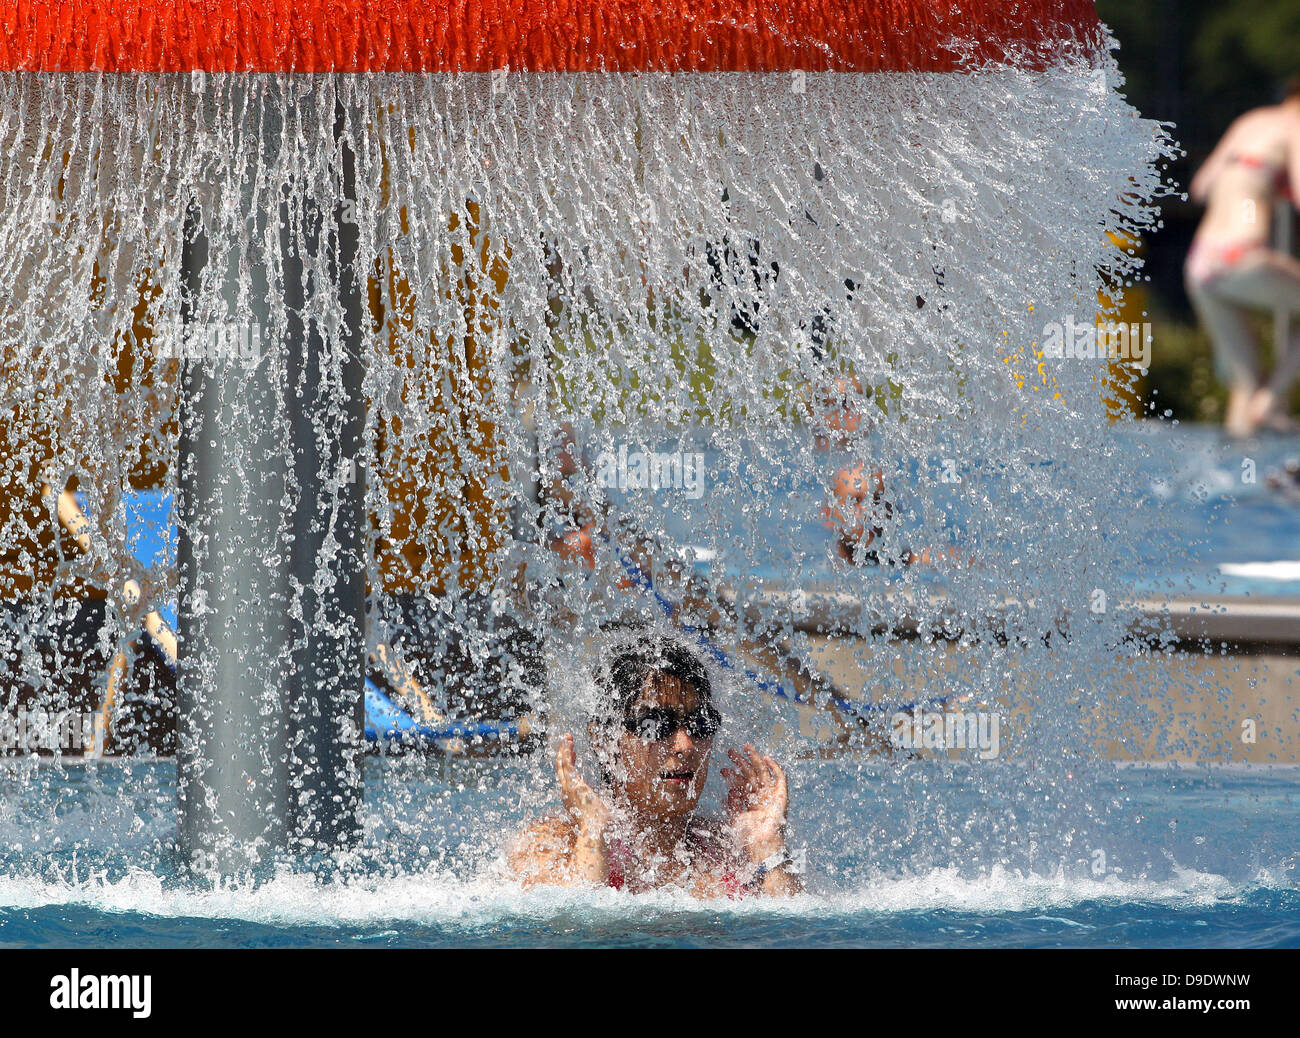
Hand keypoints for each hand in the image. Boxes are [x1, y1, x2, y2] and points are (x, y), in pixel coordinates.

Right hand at [555, 733, 611, 844]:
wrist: (594, 832)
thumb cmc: (599, 828)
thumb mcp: (601, 815)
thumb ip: (604, 812)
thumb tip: (616, 816)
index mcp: (572, 799)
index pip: (568, 778)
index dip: (570, 765)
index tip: (575, 754)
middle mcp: (566, 793)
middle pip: (562, 769)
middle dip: (564, 754)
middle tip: (567, 742)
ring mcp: (568, 788)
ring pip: (562, 765)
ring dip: (564, 750)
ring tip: (567, 737)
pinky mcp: (572, 784)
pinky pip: (566, 764)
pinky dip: (565, 752)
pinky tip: (568, 743)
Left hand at [722, 744, 788, 863]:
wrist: (763, 845)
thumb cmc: (749, 837)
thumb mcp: (736, 819)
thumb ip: (732, 805)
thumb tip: (729, 791)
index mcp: (751, 802)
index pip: (742, 784)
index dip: (733, 776)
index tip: (723, 769)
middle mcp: (761, 796)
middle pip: (751, 774)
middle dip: (741, 762)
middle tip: (731, 752)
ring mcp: (772, 795)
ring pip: (763, 772)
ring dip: (755, 759)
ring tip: (746, 748)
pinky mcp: (782, 796)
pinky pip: (781, 778)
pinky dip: (775, 767)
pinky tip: (766, 758)